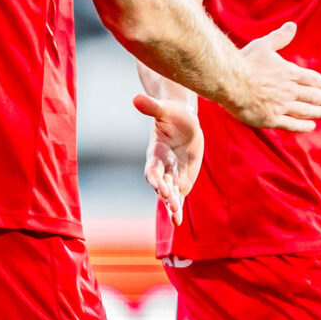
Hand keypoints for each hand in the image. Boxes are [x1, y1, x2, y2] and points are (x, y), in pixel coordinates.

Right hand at [136, 90, 202, 223]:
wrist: (184, 121)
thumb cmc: (173, 114)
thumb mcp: (164, 110)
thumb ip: (151, 107)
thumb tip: (136, 97)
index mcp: (156, 152)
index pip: (152, 168)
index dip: (155, 178)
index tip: (160, 186)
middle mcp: (162, 167)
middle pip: (161, 184)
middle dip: (165, 193)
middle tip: (171, 201)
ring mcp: (172, 175)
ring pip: (169, 194)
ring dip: (171, 204)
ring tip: (175, 217)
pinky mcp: (181, 180)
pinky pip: (178, 196)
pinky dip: (176, 208)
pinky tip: (177, 222)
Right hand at [227, 22, 320, 131]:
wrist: (229, 80)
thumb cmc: (244, 61)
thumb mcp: (264, 45)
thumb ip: (280, 38)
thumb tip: (292, 26)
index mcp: (288, 73)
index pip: (312, 79)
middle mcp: (289, 90)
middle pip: (314, 96)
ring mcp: (281, 105)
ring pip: (307, 110)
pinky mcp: (271, 119)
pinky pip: (291, 124)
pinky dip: (303, 126)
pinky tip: (312, 126)